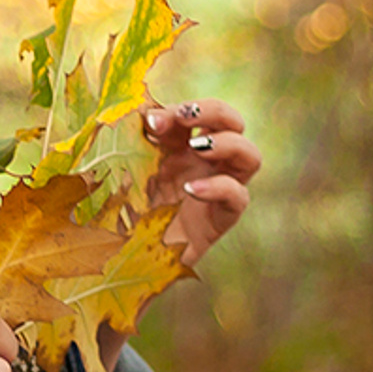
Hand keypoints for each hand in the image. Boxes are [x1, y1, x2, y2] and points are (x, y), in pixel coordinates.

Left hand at [139, 100, 260, 270]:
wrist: (127, 262)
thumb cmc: (122, 211)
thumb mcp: (123, 172)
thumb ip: (131, 141)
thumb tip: (141, 110)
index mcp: (181, 146)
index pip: (194, 114)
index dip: (177, 109)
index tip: (150, 120)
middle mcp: (205, 163)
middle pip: (233, 123)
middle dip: (214, 111)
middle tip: (185, 115)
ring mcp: (219, 188)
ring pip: (250, 156)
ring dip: (227, 143)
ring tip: (198, 147)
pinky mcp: (222, 218)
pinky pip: (239, 196)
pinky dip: (219, 187)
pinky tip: (189, 189)